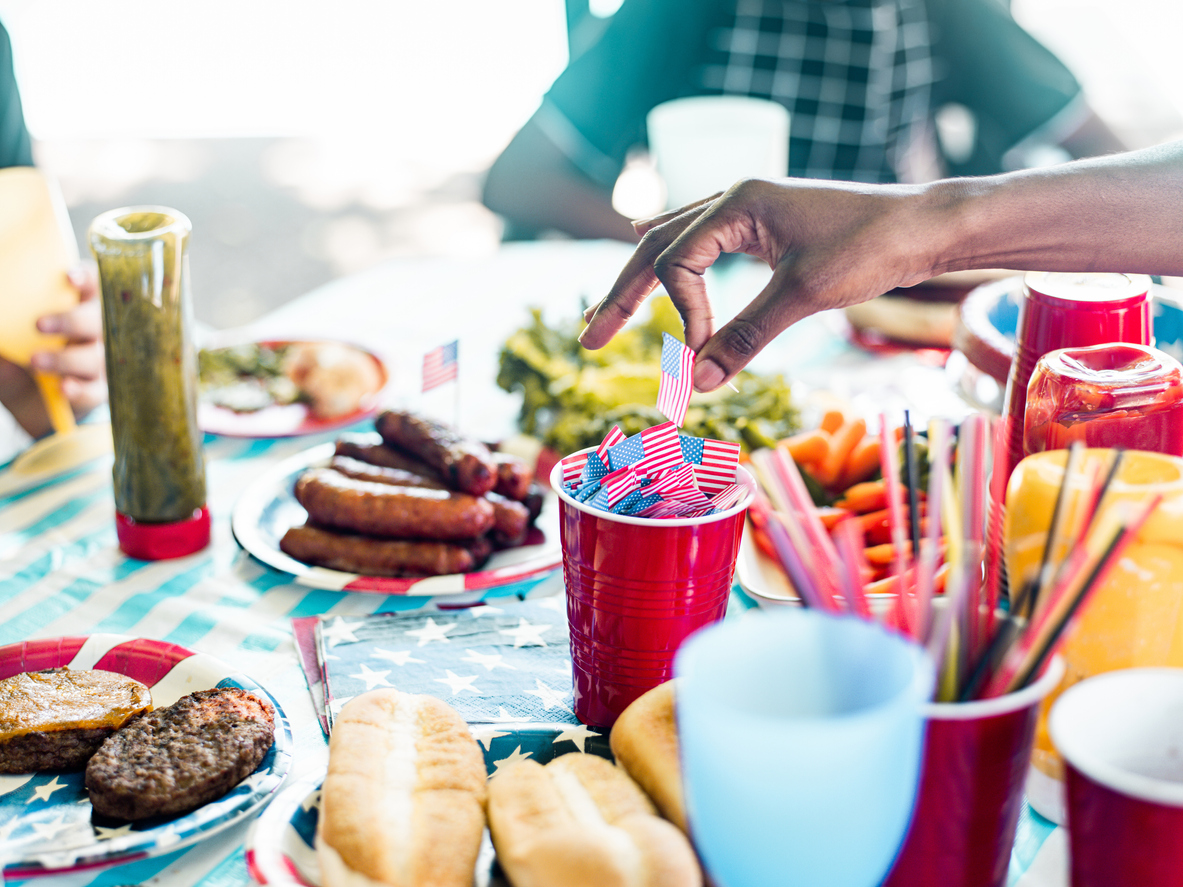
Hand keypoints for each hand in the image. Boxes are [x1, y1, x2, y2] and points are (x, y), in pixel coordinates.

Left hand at [0, 263, 105, 437]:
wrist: (28, 403)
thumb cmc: (19, 359)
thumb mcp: (7, 343)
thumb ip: (5, 333)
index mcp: (77, 309)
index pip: (92, 287)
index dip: (87, 280)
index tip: (69, 277)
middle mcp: (94, 333)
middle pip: (98, 321)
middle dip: (72, 321)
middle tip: (39, 325)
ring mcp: (98, 363)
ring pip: (95, 357)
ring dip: (66, 359)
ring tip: (35, 361)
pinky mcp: (96, 391)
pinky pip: (95, 391)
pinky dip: (79, 390)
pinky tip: (63, 387)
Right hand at [579, 177, 934, 390]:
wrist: (925, 227)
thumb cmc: (871, 247)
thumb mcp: (803, 295)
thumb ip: (745, 336)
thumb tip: (697, 385)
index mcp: (736, 203)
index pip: (676, 263)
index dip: (684, 316)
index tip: (707, 353)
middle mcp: (733, 200)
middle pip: (655, 247)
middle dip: (621, 295)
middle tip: (588, 337)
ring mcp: (747, 212)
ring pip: (674, 243)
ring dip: (640, 281)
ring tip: (605, 313)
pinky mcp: (763, 228)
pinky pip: (701, 242)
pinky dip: (673, 261)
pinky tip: (648, 255)